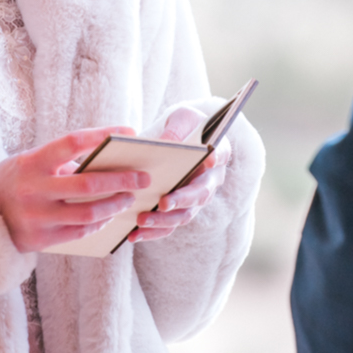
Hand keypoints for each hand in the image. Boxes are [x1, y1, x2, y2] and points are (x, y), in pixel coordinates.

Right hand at [0, 127, 149, 252]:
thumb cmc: (16, 180)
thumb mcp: (32, 163)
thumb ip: (64, 163)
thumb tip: (108, 163)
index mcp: (32, 162)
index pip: (73, 142)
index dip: (102, 135)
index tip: (129, 132)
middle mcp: (34, 190)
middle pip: (88, 184)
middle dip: (121, 180)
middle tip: (143, 177)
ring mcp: (37, 217)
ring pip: (88, 213)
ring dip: (114, 205)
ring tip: (129, 198)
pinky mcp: (40, 240)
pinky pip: (79, 233)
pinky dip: (99, 223)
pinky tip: (109, 215)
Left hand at [130, 106, 230, 242]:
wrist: (185, 138)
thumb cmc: (186, 126)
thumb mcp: (182, 118)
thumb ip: (176, 128)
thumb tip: (165, 143)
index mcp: (218, 153)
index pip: (220, 154)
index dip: (216, 157)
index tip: (210, 159)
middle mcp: (211, 180)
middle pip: (200, 194)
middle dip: (181, 200)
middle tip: (162, 203)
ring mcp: (196, 198)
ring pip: (184, 215)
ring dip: (163, 221)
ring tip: (140, 221)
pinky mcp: (181, 210)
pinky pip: (168, 226)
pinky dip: (152, 232)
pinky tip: (132, 235)